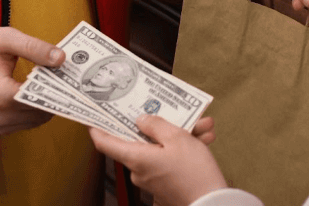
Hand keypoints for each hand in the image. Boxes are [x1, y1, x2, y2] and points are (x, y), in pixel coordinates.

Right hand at [0, 27, 64, 134]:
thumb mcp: (7, 39)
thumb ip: (35, 48)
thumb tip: (62, 59)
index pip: (39, 99)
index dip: (58, 88)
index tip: (71, 77)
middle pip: (41, 110)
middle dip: (54, 94)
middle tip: (63, 76)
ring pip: (38, 119)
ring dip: (46, 102)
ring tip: (47, 81)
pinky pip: (28, 122)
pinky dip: (35, 109)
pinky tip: (34, 91)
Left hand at [90, 115, 223, 205]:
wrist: (214, 204)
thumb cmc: (194, 172)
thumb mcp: (176, 138)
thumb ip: (155, 125)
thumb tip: (141, 120)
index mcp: (136, 158)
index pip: (105, 143)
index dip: (98, 128)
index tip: (94, 116)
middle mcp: (140, 171)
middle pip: (141, 140)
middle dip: (160, 124)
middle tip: (173, 111)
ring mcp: (153, 179)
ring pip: (161, 148)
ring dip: (180, 135)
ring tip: (201, 126)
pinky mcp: (166, 184)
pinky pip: (170, 160)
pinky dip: (184, 149)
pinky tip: (203, 138)